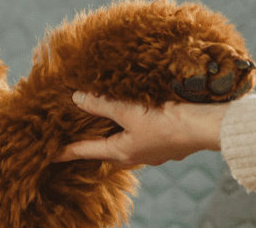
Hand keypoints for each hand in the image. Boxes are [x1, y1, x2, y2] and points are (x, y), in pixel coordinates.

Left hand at [55, 93, 227, 166]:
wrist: (206, 126)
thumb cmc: (168, 120)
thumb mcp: (130, 110)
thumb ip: (102, 104)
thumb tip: (77, 98)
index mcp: (123, 152)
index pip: (86, 151)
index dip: (66, 150)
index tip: (49, 154)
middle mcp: (137, 156)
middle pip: (106, 151)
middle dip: (91, 145)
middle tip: (75, 136)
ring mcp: (154, 151)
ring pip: (126, 144)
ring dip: (114, 134)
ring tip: (103, 124)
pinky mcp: (168, 141)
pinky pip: (142, 136)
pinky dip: (132, 127)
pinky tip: (136, 117)